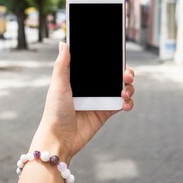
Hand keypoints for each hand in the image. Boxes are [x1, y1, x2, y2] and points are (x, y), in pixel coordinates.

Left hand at [30, 42, 134, 162]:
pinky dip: (128, 102)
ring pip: (121, 88)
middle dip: (125, 72)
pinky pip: (122, 104)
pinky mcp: (105, 113)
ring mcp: (100, 100)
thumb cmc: (54, 112)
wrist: (59, 139)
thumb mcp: (58, 86)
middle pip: (114, 74)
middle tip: (126, 76)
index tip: (118, 54)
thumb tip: (64, 43)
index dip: (110, 59)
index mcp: (80, 78)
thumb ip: (62, 65)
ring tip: (124, 92)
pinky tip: (125, 103)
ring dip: (128, 88)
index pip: (99, 64)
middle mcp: (91, 87)